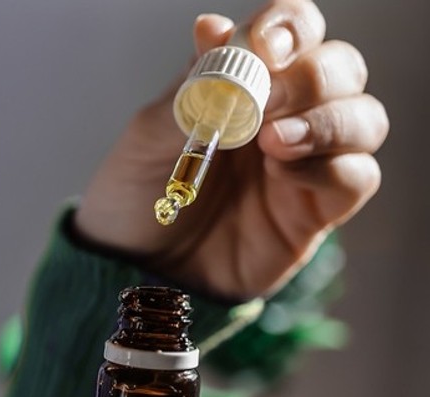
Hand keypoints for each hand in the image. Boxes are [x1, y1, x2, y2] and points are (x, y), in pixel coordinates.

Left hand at [75, 0, 387, 300]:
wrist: (132, 268)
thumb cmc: (135, 197)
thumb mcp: (147, 139)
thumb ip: (190, 89)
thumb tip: (213, 27)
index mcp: (244, 84)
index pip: (294, 32)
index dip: (291, 27)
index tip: (266, 46)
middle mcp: (284, 115)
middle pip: (341, 68)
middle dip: (312, 77)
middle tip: (267, 102)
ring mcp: (306, 163)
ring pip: (364, 118)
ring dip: (329, 121)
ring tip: (273, 142)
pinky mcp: (316, 211)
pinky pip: (358, 177)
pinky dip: (331, 168)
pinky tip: (283, 174)